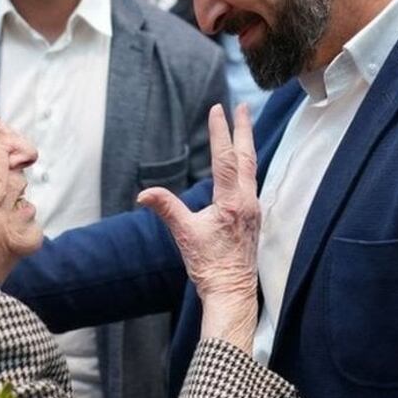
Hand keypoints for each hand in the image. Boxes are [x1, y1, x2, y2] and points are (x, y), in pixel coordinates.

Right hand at [138, 104, 259, 351]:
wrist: (232, 292)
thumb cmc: (209, 266)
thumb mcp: (184, 235)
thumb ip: (166, 208)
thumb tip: (144, 193)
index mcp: (232, 202)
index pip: (226, 158)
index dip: (220, 132)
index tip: (217, 109)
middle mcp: (248, 201)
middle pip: (247, 157)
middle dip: (243, 130)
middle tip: (241, 106)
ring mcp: (253, 209)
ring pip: (251, 168)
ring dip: (246, 145)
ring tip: (243, 127)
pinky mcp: (253, 217)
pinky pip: (251, 181)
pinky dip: (246, 165)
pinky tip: (242, 165)